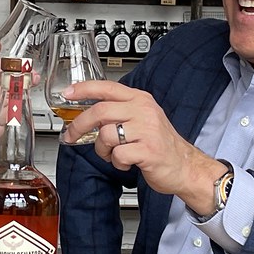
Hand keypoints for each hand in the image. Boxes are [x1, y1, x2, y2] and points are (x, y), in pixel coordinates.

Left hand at [61, 79, 225, 216]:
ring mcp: (147, 130)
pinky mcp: (148, 150)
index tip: (67, 93)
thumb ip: (119, 112)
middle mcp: (143, 111)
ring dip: (102, 149)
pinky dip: (117, 162)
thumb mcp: (142, 119)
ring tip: (112, 154)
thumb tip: (88, 114)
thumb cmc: (160, 144)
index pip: (107, 87)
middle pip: (100, 111)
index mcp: (140, 100)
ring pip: (106, 134)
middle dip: (80, 125)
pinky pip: (118, 154)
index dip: (84, 89)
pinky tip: (126, 162)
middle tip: (72, 136)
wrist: (185, 166)